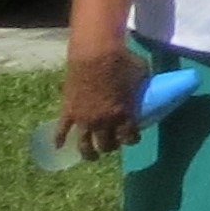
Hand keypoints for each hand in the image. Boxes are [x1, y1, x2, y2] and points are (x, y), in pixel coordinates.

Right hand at [57, 42, 148, 162]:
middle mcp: (103, 121)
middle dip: (111, 146)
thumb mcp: (141, 75)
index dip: (131, 140)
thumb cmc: (122, 61)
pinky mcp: (68, 111)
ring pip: (85, 144)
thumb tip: (150, 87)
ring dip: (89, 153)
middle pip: (107, 144)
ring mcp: (84, 118)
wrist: (95, 53)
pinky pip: (61, 130)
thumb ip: (144, 87)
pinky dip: (59, 140)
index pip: (128, 138)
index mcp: (123, 114)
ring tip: (91, 157)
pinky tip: (59, 147)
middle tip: (112, 145)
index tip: (132, 138)